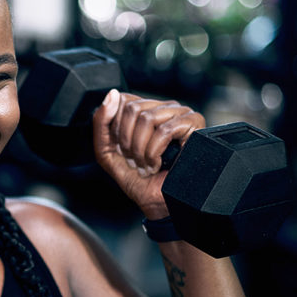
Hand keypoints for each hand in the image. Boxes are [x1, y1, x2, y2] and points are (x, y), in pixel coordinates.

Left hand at [92, 89, 204, 218]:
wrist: (157, 202)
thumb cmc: (137, 179)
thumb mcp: (107, 150)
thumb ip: (101, 122)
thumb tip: (112, 94)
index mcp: (144, 110)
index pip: (123, 99)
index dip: (116, 127)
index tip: (123, 149)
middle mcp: (163, 108)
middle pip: (133, 108)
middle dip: (127, 141)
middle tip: (136, 159)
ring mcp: (180, 114)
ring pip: (147, 118)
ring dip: (141, 149)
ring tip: (147, 163)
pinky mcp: (194, 124)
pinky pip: (164, 130)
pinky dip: (154, 152)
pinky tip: (159, 164)